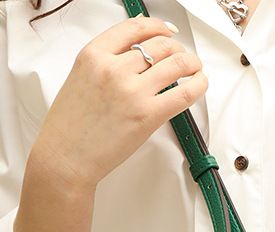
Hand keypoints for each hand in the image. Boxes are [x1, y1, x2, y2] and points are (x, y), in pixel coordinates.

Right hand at [30, 14, 206, 192]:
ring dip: (192, 63)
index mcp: (94, 55)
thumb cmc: (72, 124)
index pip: (134, 28)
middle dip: (178, 48)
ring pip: (175, 64)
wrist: (67, 155)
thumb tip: (135, 54)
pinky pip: (183, 94)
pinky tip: (201, 83)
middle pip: (160, 45)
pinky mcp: (148, 115)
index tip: (167, 32)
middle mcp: (114, 68)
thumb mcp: (81, 77)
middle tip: (183, 56)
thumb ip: (106, 62)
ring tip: (195, 68)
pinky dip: (198, 85)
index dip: (158, 27)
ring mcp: (132, 91)